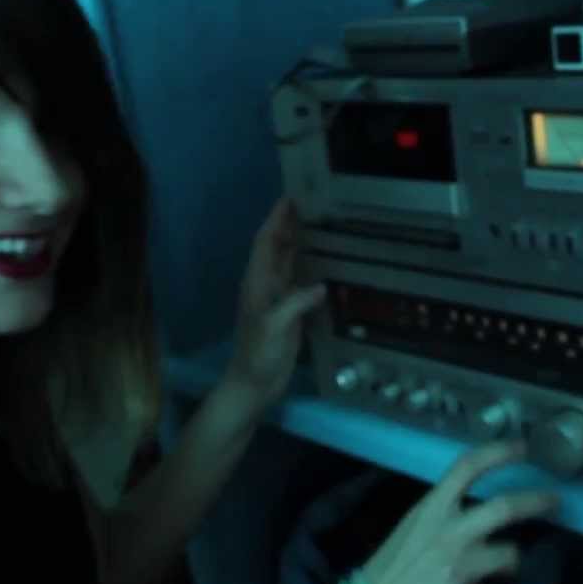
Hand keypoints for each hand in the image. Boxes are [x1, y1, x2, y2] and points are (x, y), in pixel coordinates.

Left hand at [225, 197, 325, 410]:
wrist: (254, 384)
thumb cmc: (258, 354)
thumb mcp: (274, 326)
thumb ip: (295, 303)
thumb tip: (321, 285)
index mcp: (257, 283)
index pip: (265, 243)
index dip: (276, 220)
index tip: (290, 198)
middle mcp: (266, 286)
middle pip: (277, 248)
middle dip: (290, 225)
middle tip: (313, 206)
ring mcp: (278, 300)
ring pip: (289, 263)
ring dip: (301, 245)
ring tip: (323, 227)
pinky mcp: (290, 314)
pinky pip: (301, 284)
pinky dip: (312, 270)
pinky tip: (328, 265)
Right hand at [357, 440, 559, 583]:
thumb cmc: (389, 570)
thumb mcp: (412, 528)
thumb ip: (443, 516)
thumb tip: (478, 512)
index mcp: (432, 510)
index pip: (467, 468)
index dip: (499, 453)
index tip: (522, 447)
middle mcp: (450, 533)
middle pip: (506, 507)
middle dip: (537, 501)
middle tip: (554, 501)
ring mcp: (460, 567)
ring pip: (511, 557)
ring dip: (508, 566)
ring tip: (492, 574)